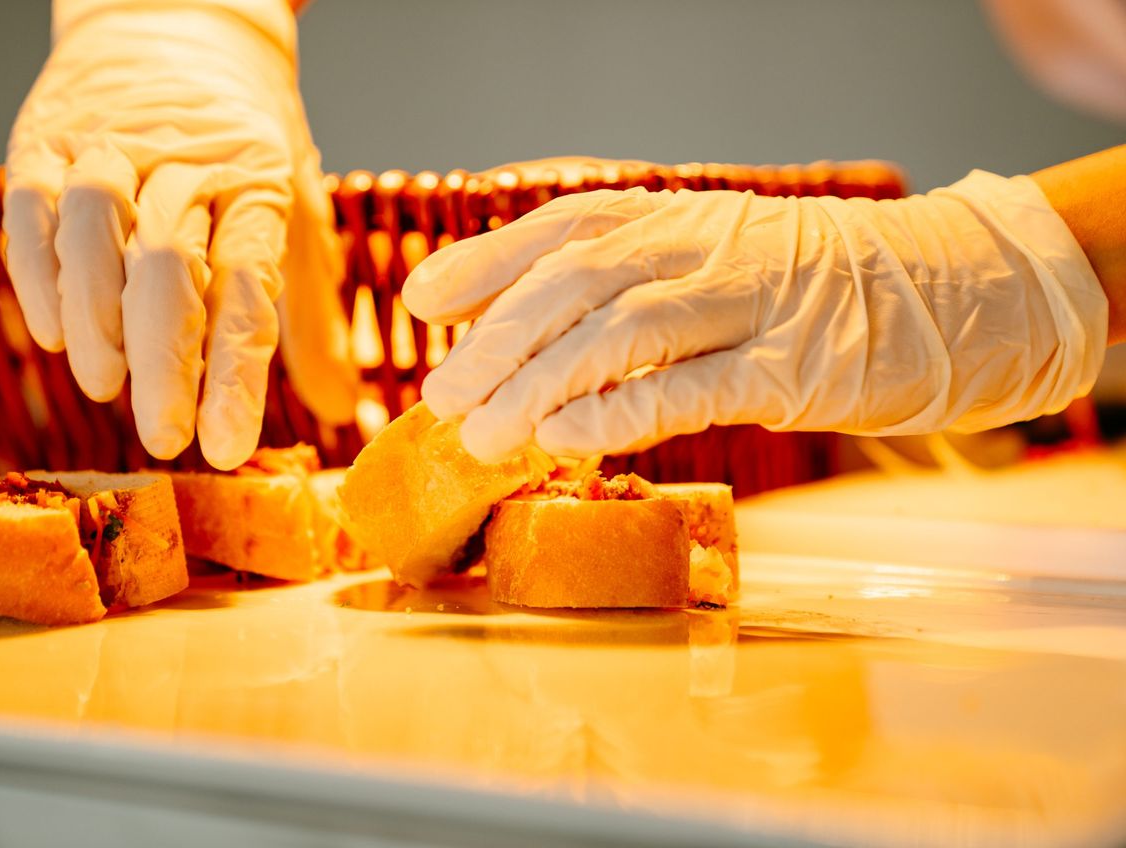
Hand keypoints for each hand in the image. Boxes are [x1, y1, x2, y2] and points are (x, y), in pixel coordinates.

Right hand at [4, 1, 354, 469]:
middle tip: (161, 437)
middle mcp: (186, 159)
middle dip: (164, 362)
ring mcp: (111, 142)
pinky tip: (53, 333)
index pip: (248, 285)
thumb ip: (308, 316)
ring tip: (104, 385)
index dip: (235, 373)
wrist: (182, 24)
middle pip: (169, 265)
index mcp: (258, 181)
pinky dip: (39, 275)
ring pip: (95, 230)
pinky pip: (31, 207)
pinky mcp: (48, 134)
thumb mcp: (296, 212)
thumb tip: (337, 408)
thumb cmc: (247, 140)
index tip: (225, 448)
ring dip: (95, 318)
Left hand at [402, 171, 1107, 460]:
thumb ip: (636, 286)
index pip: (564, 226)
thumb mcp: (719, 266)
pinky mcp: (793, 366)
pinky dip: (620, 411)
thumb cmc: (819, 289)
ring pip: (621, 330)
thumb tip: (537, 332)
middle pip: (577, 280)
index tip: (423, 302)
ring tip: (481, 433)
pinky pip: (690, 386)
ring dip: (540, 382)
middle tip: (441, 395)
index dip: (485, 261)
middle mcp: (705, 248)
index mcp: (681, 218)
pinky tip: (564, 438)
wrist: (957, 288)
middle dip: (497, 338)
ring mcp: (750, 302)